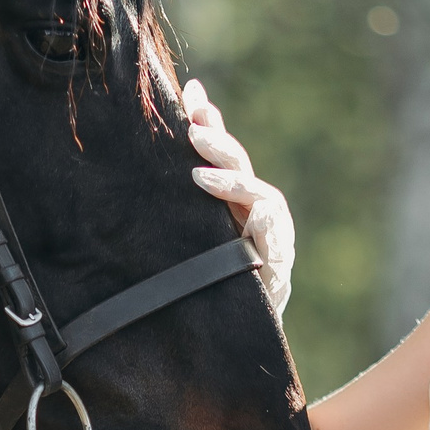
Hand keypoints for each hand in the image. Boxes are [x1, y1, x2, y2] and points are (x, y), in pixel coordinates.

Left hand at [182, 77, 293, 317]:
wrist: (227, 335)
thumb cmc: (207, 280)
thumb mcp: (187, 235)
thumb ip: (178, 193)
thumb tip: (153, 149)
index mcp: (233, 201)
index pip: (222, 153)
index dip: (210, 122)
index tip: (192, 94)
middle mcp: (255, 213)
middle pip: (241, 169)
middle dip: (219, 147)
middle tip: (193, 133)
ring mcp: (271, 239)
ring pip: (263, 200)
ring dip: (234, 185)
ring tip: (201, 177)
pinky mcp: (277, 271)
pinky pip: (276, 245)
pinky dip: (265, 228)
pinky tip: (253, 215)